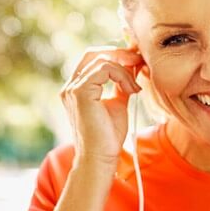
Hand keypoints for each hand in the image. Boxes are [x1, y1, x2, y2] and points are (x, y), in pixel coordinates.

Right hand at [60, 45, 142, 167]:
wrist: (101, 156)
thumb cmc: (108, 136)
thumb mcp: (118, 103)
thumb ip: (121, 85)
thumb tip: (132, 68)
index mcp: (76, 88)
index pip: (93, 60)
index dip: (116, 56)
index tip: (136, 62)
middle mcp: (70, 86)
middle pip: (93, 54)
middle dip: (119, 54)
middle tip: (139, 61)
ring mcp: (73, 88)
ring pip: (101, 60)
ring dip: (124, 69)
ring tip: (134, 87)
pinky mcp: (80, 92)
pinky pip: (104, 69)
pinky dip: (122, 76)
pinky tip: (131, 90)